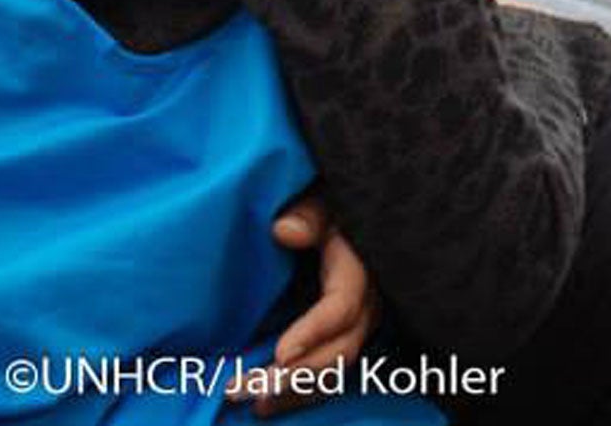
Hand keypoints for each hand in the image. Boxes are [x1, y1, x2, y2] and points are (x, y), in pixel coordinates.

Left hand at [230, 194, 379, 417]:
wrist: (342, 224)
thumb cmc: (327, 212)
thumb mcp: (322, 204)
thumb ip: (309, 214)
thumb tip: (285, 230)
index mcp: (361, 269)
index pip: (344, 306)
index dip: (315, 331)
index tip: (280, 353)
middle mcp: (367, 303)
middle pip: (341, 348)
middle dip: (295, 375)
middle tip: (244, 388)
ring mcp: (358, 325)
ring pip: (335, 369)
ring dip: (294, 391)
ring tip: (252, 403)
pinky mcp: (344, 339)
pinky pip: (329, 375)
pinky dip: (300, 394)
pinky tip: (265, 405)